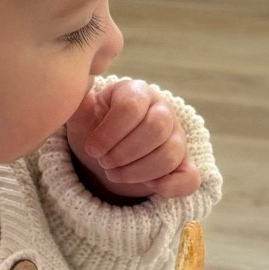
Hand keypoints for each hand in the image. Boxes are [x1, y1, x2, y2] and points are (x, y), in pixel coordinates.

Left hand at [67, 79, 200, 201]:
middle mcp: (163, 111)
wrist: (105, 155)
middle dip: (124, 152)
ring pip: (170, 154)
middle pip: (156, 128)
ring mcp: (177, 138)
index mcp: (138, 92)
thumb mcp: (82, 116)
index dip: (110, 133)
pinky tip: (147, 186)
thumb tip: (79, 82)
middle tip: (104, 163)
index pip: (132, 107)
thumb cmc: (94, 129)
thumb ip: (78, 101)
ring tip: (114, 174)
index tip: (92, 149)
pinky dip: (169, 186)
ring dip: (137, 171)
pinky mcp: (184, 165)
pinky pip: (189, 178)